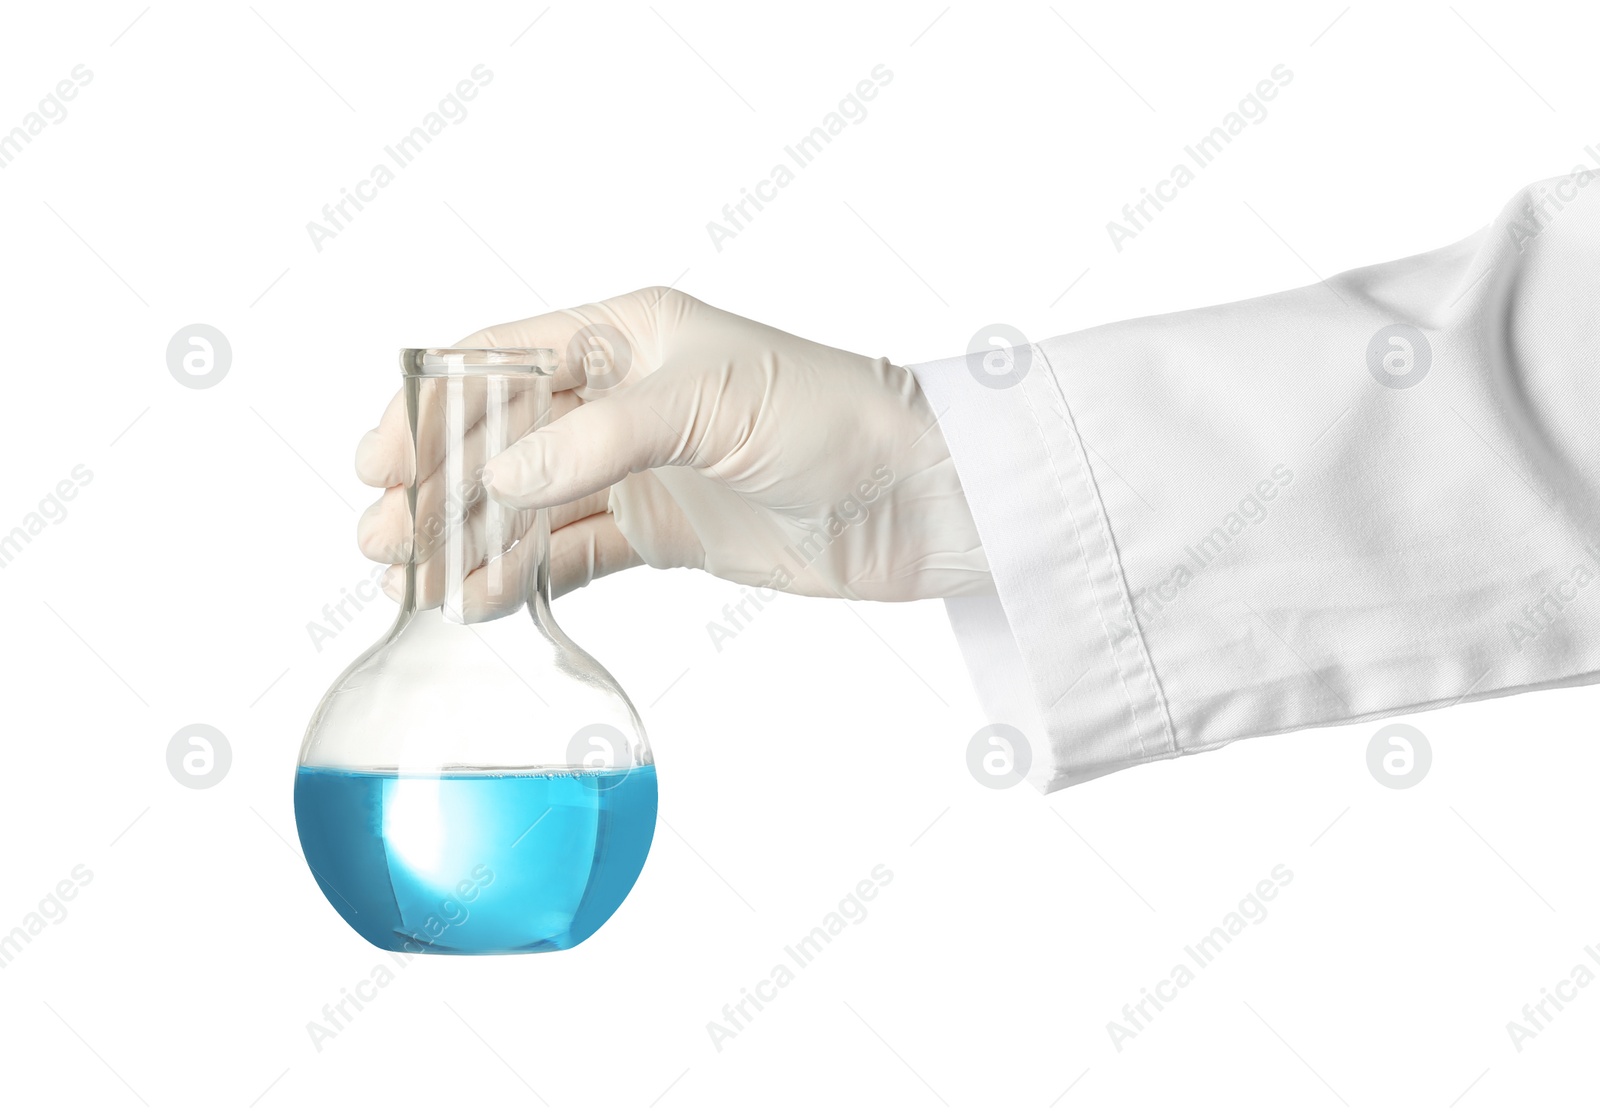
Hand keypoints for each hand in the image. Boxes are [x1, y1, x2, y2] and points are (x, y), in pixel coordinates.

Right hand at [355, 287, 990, 604]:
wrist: (916, 494)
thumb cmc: (834, 414)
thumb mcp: (709, 400)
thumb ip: (599, 434)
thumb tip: (499, 476)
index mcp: (627, 331)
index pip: (500, 360)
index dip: (430, 406)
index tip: (377, 455)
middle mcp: (624, 396)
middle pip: (501, 436)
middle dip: (436, 483)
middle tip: (382, 535)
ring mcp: (642, 468)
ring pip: (530, 503)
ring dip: (469, 538)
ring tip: (410, 581)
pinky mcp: (666, 531)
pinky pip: (577, 555)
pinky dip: (527, 578)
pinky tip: (483, 603)